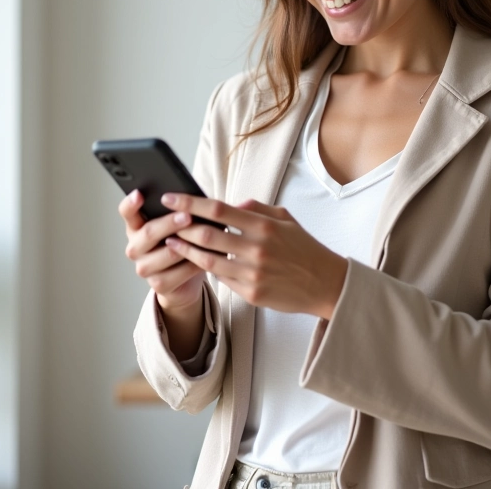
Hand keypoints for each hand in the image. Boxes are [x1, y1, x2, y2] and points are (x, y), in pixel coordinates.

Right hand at [119, 189, 205, 311]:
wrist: (186, 277)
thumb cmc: (183, 242)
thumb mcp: (179, 224)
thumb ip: (179, 210)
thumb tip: (192, 197)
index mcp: (137, 226)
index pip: (127, 212)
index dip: (131, 203)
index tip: (139, 193)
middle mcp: (135, 247)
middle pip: (149, 232)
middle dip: (170, 223)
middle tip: (188, 216)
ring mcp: (144, 268)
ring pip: (167, 253)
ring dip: (188, 245)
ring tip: (205, 236)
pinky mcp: (157, 285)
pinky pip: (179, 272)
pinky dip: (195, 263)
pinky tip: (207, 256)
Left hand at [160, 194, 348, 319]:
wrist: (326, 283)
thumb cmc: (304, 248)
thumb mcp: (285, 219)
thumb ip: (256, 208)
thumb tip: (229, 205)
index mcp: (264, 225)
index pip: (218, 210)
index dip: (190, 203)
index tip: (170, 198)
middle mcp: (257, 248)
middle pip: (207, 234)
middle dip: (180, 226)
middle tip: (164, 221)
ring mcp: (252, 273)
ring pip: (207, 260)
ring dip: (185, 250)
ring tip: (172, 242)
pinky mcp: (251, 293)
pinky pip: (221, 279)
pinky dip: (207, 268)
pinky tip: (197, 261)